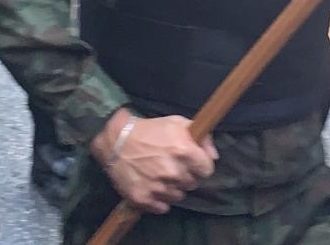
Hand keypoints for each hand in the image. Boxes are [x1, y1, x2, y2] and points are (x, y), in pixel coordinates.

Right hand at [92, 110, 217, 213]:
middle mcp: (174, 172)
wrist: (116, 140)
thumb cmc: (149, 130)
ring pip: (178, 197)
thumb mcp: (177, 123)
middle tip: (171, 166)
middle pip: (192, 184)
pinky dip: (159, 199)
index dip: (200, 166)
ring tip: (160, 175)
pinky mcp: (144, 199)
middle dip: (185, 176)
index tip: (191, 163)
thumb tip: (214, 157)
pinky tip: (152, 185)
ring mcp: (158, 187)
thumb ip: (202, 138)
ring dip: (172, 188)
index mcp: (184, 151)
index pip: (207, 170)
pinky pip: (163, 207)